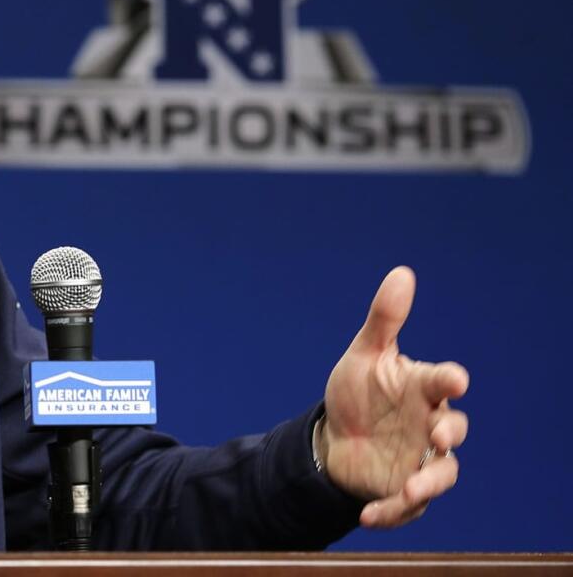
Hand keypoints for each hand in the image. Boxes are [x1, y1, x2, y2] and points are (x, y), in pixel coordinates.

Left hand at [320, 266, 469, 527]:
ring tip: (411, 487)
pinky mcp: (405, 489)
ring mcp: (421, 459)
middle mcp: (429, 424)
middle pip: (453, 430)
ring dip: (429, 481)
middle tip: (436, 433)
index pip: (444, 382)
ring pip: (441, 473)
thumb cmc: (358, 393)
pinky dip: (390, 511)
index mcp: (421, 389)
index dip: (450, 380)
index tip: (455, 380)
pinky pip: (406, 506)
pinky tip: (367, 514)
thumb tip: (402, 273)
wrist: (334, 437)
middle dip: (449, 432)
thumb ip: (384, 320)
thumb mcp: (364, 355)